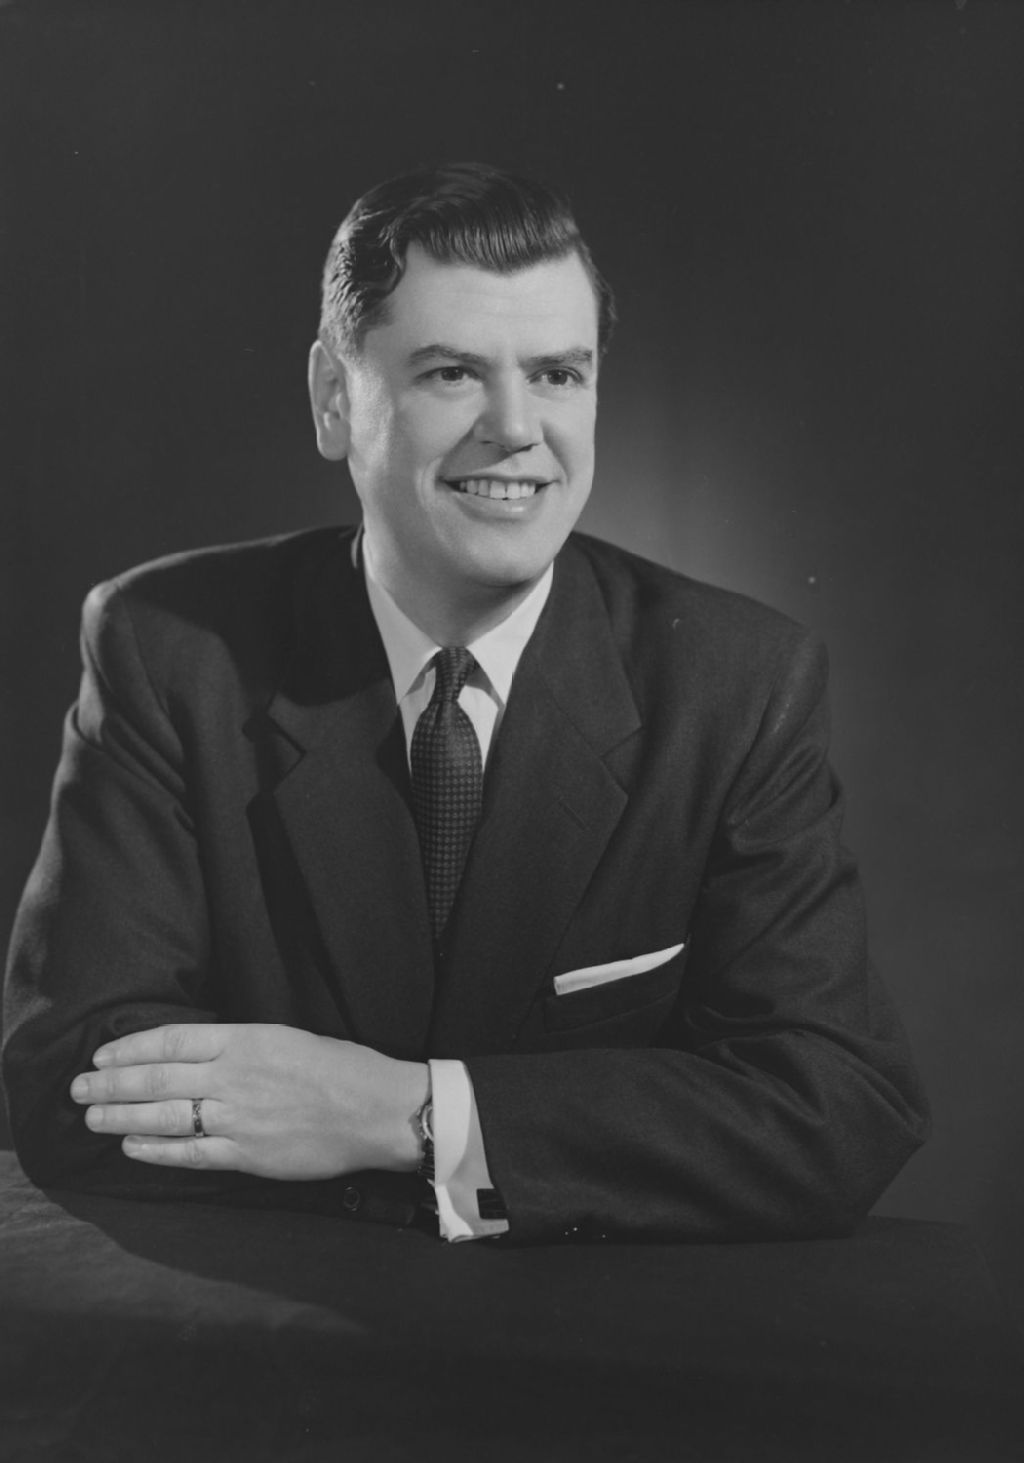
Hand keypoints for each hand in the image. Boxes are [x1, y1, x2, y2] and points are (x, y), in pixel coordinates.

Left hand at [69, 1024, 429, 1179]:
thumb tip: (194, 1054)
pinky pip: (190, 1153)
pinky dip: (155, 1150)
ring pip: (164, 1117)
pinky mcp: (247, 1154)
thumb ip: (240, 1045)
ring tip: (93, 1117)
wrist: (376, 1109)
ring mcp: (238, 1118)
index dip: (130, 1049)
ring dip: (121, 1117)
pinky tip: (132, 1147)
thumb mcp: (287, 1037)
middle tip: (80, 1088)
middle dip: (112, 1084)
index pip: (171, 1041)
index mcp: (246, 1040)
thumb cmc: (340, 1068)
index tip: (102, 1054)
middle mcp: (234, 1076)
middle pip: (157, 1080)